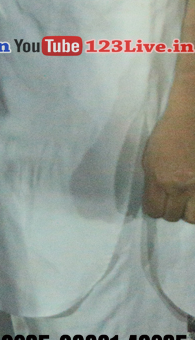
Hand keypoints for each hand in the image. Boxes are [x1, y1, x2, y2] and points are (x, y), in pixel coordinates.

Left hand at [142, 105, 194, 222]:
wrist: (191, 120)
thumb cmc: (167, 135)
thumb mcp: (150, 159)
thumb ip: (152, 181)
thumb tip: (155, 199)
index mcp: (160, 179)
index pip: (154, 211)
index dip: (154, 209)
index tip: (157, 203)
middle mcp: (180, 187)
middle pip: (173, 216)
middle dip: (171, 210)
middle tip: (173, 200)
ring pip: (193, 218)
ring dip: (189, 211)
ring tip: (188, 199)